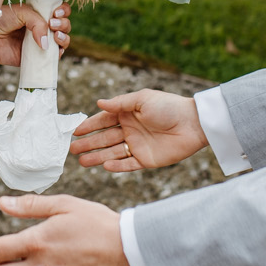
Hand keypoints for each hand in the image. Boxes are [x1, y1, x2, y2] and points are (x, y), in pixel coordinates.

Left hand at [0, 2, 69, 66]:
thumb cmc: (0, 20)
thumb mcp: (21, 12)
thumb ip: (38, 22)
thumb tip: (46, 42)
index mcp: (39, 13)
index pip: (58, 10)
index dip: (63, 11)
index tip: (56, 13)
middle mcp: (41, 27)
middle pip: (63, 25)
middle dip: (63, 24)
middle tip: (52, 24)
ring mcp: (39, 43)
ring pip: (61, 41)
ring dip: (64, 38)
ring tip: (55, 36)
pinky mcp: (35, 57)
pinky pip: (52, 58)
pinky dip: (58, 53)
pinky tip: (54, 49)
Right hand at [70, 89, 205, 171]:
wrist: (194, 124)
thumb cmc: (169, 107)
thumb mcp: (142, 99)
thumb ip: (120, 103)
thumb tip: (98, 103)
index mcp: (129, 114)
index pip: (104, 120)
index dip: (89, 126)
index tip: (75, 132)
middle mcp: (131, 130)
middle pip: (105, 138)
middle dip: (88, 144)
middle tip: (72, 150)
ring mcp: (138, 146)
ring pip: (113, 153)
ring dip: (97, 157)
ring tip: (82, 162)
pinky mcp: (147, 160)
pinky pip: (128, 165)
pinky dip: (117, 166)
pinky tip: (105, 166)